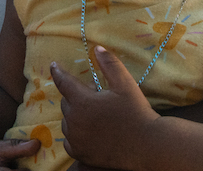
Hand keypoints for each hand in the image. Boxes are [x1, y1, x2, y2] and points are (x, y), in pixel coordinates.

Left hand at [52, 47, 159, 169]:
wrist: (148, 146)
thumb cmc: (136, 112)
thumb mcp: (125, 84)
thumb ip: (109, 64)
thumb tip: (97, 48)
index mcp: (82, 102)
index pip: (63, 82)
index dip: (58, 72)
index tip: (54, 65)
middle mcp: (74, 121)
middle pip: (67, 102)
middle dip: (77, 96)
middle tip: (98, 97)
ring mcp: (76, 139)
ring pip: (68, 121)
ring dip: (76, 115)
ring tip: (97, 116)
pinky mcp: (80, 154)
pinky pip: (70, 140)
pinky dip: (76, 134)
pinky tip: (91, 132)